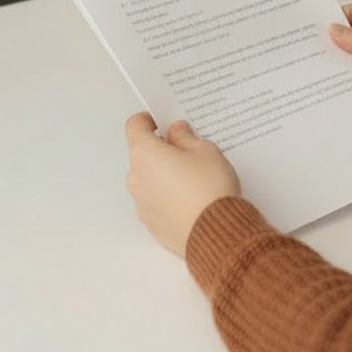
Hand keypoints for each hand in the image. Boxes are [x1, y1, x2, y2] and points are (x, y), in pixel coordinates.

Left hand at [124, 113, 240, 256]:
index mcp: (145, 154)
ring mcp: (141, 203)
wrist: (215, 232)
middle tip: (189, 149)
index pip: (135, 126)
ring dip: (164, 173)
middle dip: (162, 149)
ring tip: (195, 177)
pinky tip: (192, 197)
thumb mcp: (205, 150)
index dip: (149, 119)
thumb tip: (176, 131)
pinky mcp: (150, 223)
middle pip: (142, 154)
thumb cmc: (209, 187)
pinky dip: (168, 195)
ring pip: (149, 178)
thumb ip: (185, 136)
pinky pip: (155, 200)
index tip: (163, 120)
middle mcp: (136, 178)